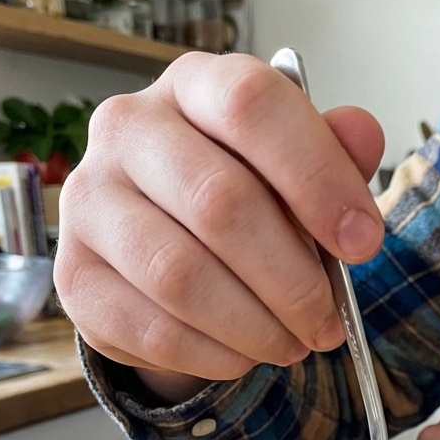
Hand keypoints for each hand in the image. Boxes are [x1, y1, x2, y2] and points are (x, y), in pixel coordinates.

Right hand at [54, 54, 385, 403]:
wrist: (160, 239)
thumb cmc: (242, 190)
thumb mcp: (294, 163)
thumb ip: (333, 152)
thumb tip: (363, 136)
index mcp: (192, 85)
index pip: (251, 105)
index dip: (317, 178)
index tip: (364, 243)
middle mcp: (127, 129)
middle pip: (218, 203)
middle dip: (292, 279)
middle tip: (328, 322)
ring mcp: (88, 202)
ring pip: (180, 275)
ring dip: (254, 326)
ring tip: (293, 345)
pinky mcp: (75, 277)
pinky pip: (151, 329)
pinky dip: (212, 354)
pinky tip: (243, 355)